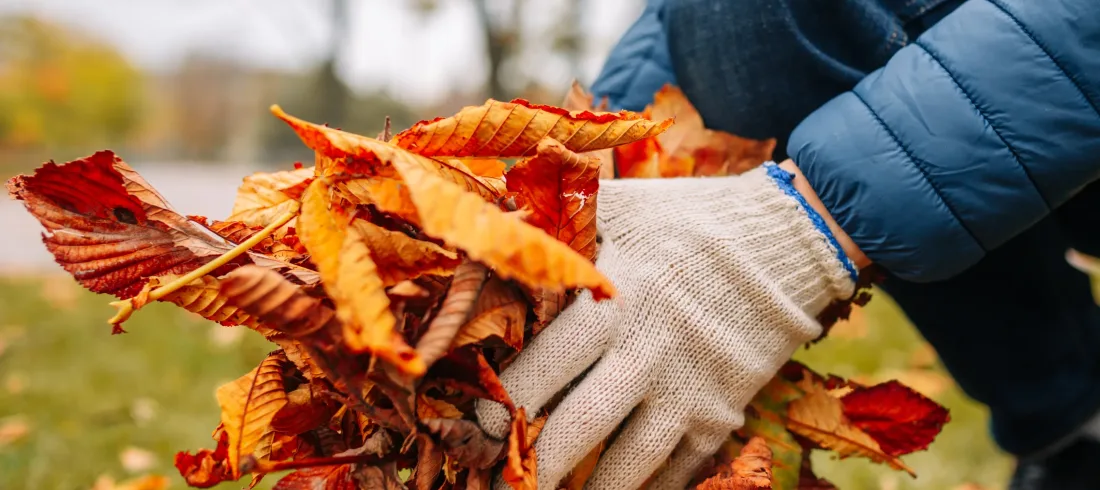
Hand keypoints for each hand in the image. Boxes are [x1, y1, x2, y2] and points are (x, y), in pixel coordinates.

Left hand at [477, 164, 857, 488]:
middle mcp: (647, 356)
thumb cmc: (688, 219)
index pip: (540, 371)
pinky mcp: (722, 414)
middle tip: (493, 487)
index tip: (471, 433)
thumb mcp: (620, 206)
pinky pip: (677, 472)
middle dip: (529, 470)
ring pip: (626, 467)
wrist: (786, 240)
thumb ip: (558, 217)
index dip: (499, 410)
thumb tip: (490, 213)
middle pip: (574, 432)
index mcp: (613, 304)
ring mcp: (689, 392)